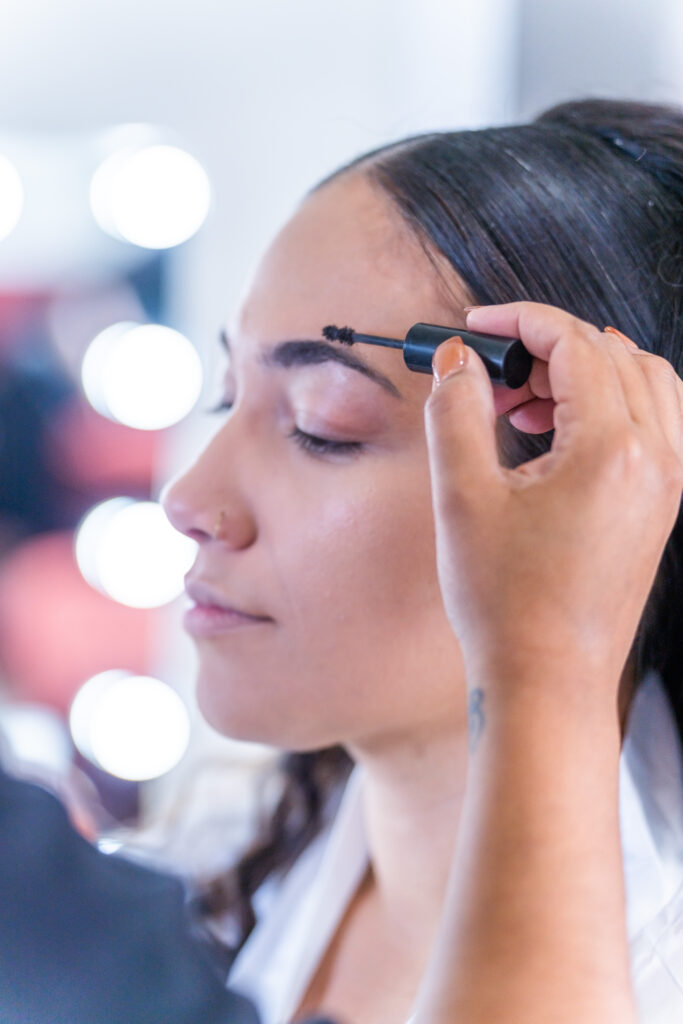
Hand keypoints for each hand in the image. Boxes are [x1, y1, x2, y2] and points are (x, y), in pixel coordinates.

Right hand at [424, 302, 682, 709]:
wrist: (547, 682)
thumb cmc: (505, 601)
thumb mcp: (463, 498)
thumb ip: (456, 412)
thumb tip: (459, 359)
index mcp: (613, 449)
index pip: (576, 344)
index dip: (520, 321)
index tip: (477, 327)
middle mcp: (657, 460)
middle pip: (614, 355)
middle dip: (549, 347)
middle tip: (492, 377)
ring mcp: (667, 486)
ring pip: (644, 384)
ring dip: (584, 373)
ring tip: (523, 406)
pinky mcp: (660, 509)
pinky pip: (653, 425)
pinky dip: (609, 407)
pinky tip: (557, 438)